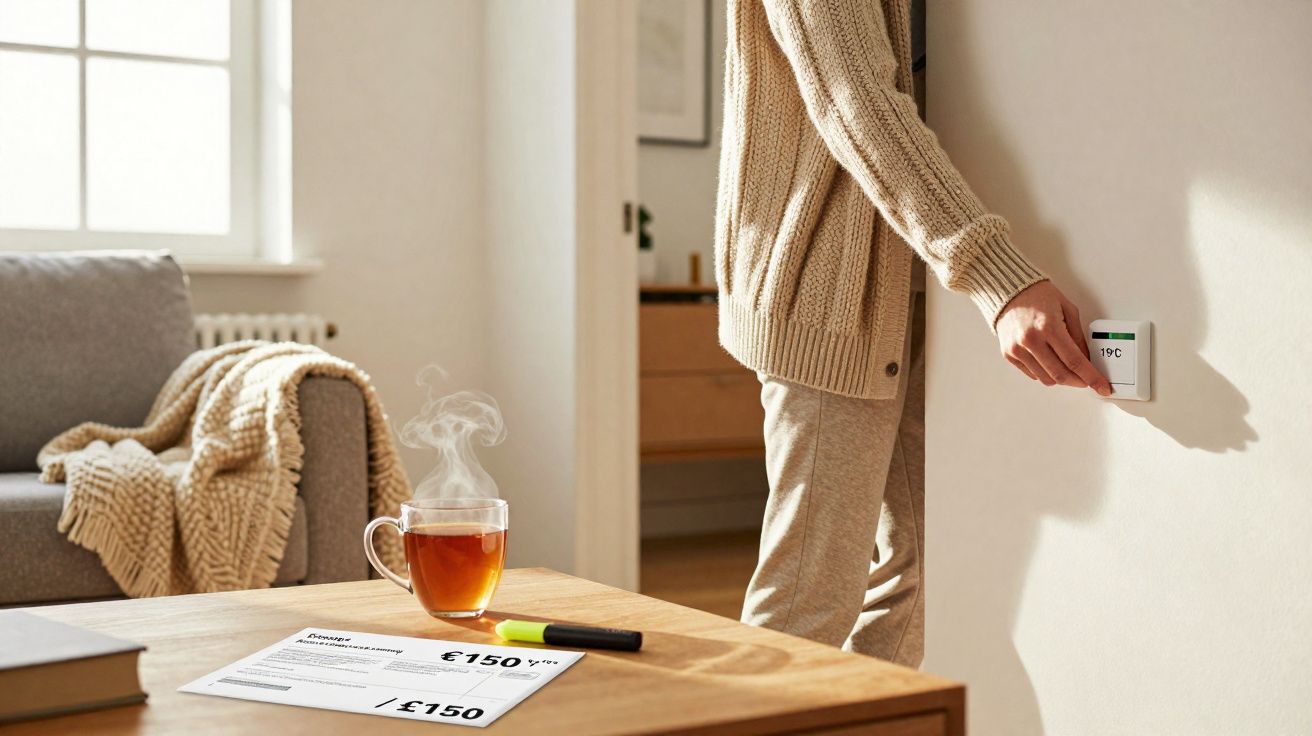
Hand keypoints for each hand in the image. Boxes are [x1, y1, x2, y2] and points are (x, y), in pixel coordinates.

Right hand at [996, 281, 1111, 395]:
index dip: (1091, 376)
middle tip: (1087, 380)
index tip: (1102, 386)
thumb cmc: (1038, 295)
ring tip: (1067, 368)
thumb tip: (1086, 359)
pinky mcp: (1009, 354)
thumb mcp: (1067, 310)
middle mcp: (1030, 340)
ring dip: (1061, 378)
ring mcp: (1017, 349)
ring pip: (1046, 378)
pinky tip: (1050, 362)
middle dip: (1078, 381)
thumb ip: (1078, 336)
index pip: (1074, 360)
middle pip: (1060, 374)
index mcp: (1048, 327)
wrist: (1008, 291)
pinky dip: (1045, 372)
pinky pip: (1032, 374)